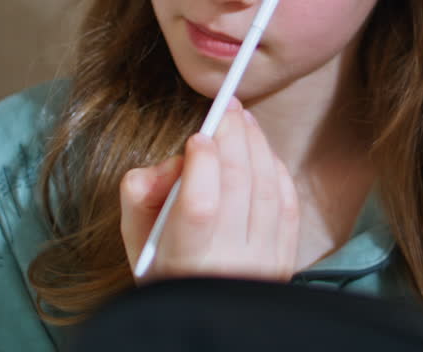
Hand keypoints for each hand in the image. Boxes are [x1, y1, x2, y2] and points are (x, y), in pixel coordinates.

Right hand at [119, 97, 299, 282]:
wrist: (204, 316)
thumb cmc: (164, 270)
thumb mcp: (136, 239)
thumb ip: (140, 196)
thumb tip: (170, 164)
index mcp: (184, 264)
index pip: (200, 205)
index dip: (202, 164)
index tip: (197, 136)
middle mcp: (230, 266)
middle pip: (239, 186)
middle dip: (233, 137)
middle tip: (227, 107)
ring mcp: (263, 263)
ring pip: (267, 189)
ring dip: (256, 145)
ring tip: (243, 118)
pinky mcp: (284, 259)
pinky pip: (287, 203)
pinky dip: (275, 169)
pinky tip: (261, 149)